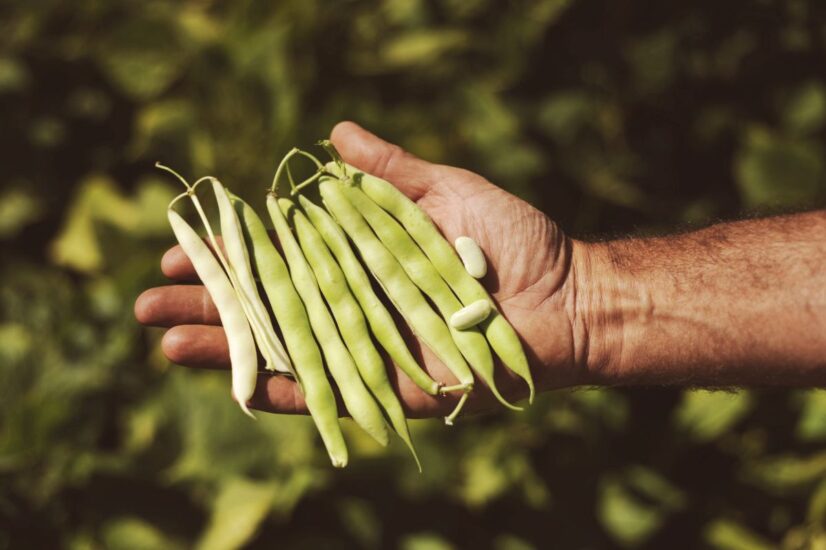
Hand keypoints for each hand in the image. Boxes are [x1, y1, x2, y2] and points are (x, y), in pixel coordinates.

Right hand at [134, 122, 587, 417]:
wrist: (569, 296)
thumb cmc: (513, 241)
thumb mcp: (446, 190)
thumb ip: (388, 171)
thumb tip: (332, 132)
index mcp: (362, 260)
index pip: (280, 259)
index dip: (231, 254)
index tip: (182, 245)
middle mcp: (357, 306)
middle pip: (271, 308)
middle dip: (209, 305)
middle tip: (144, 304)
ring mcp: (371, 349)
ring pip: (288, 353)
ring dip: (226, 350)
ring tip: (164, 342)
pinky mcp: (395, 389)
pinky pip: (333, 394)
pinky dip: (285, 391)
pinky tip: (234, 383)